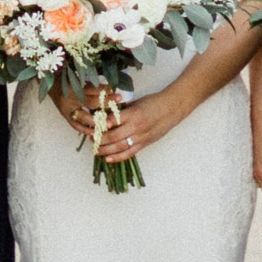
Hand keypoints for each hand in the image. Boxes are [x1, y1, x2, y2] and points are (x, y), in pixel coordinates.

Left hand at [57, 83, 176, 164]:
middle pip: (112, 137)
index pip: (111, 122)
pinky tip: (108, 159)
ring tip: (96, 150)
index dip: (99, 126)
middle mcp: (135, 126)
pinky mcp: (144, 144)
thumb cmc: (153, 103)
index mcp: (132, 113)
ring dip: (105, 150)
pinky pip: (129, 153)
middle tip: (91, 139)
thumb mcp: (136, 102)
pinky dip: (117, 158)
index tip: (91, 127)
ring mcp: (140, 137)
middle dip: (99, 139)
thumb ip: (122, 111)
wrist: (171, 108)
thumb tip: (106, 116)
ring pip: (118, 147)